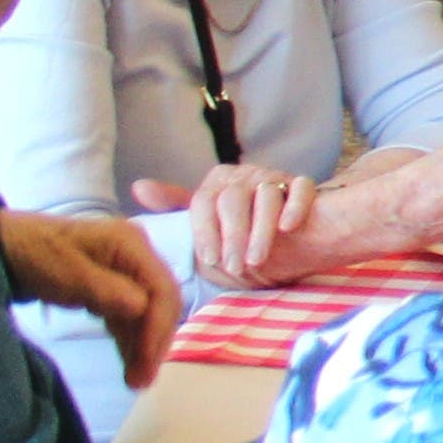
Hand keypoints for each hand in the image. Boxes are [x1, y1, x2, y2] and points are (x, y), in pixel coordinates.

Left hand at [0, 211, 179, 379]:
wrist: (4, 247)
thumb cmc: (35, 256)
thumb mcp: (68, 274)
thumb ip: (106, 291)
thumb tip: (141, 309)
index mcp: (131, 245)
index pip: (161, 290)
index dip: (157, 329)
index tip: (147, 363)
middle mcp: (137, 255)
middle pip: (161, 303)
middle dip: (154, 342)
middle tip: (143, 380)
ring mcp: (126, 270)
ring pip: (148, 312)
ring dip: (144, 345)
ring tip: (135, 379)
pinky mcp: (114, 285)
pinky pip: (130, 314)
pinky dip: (130, 338)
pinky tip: (128, 361)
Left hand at [141, 163, 321, 287]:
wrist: (294, 234)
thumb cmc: (244, 233)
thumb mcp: (208, 223)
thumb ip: (176, 207)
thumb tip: (138, 187)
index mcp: (217, 181)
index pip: (203, 201)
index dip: (206, 232)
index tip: (210, 260)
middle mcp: (244, 174)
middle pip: (233, 200)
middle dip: (233, 237)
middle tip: (233, 267)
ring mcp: (275, 177)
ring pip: (267, 196)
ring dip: (261, 231)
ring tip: (257, 260)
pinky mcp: (303, 185)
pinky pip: (301, 189)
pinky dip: (294, 207)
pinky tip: (288, 228)